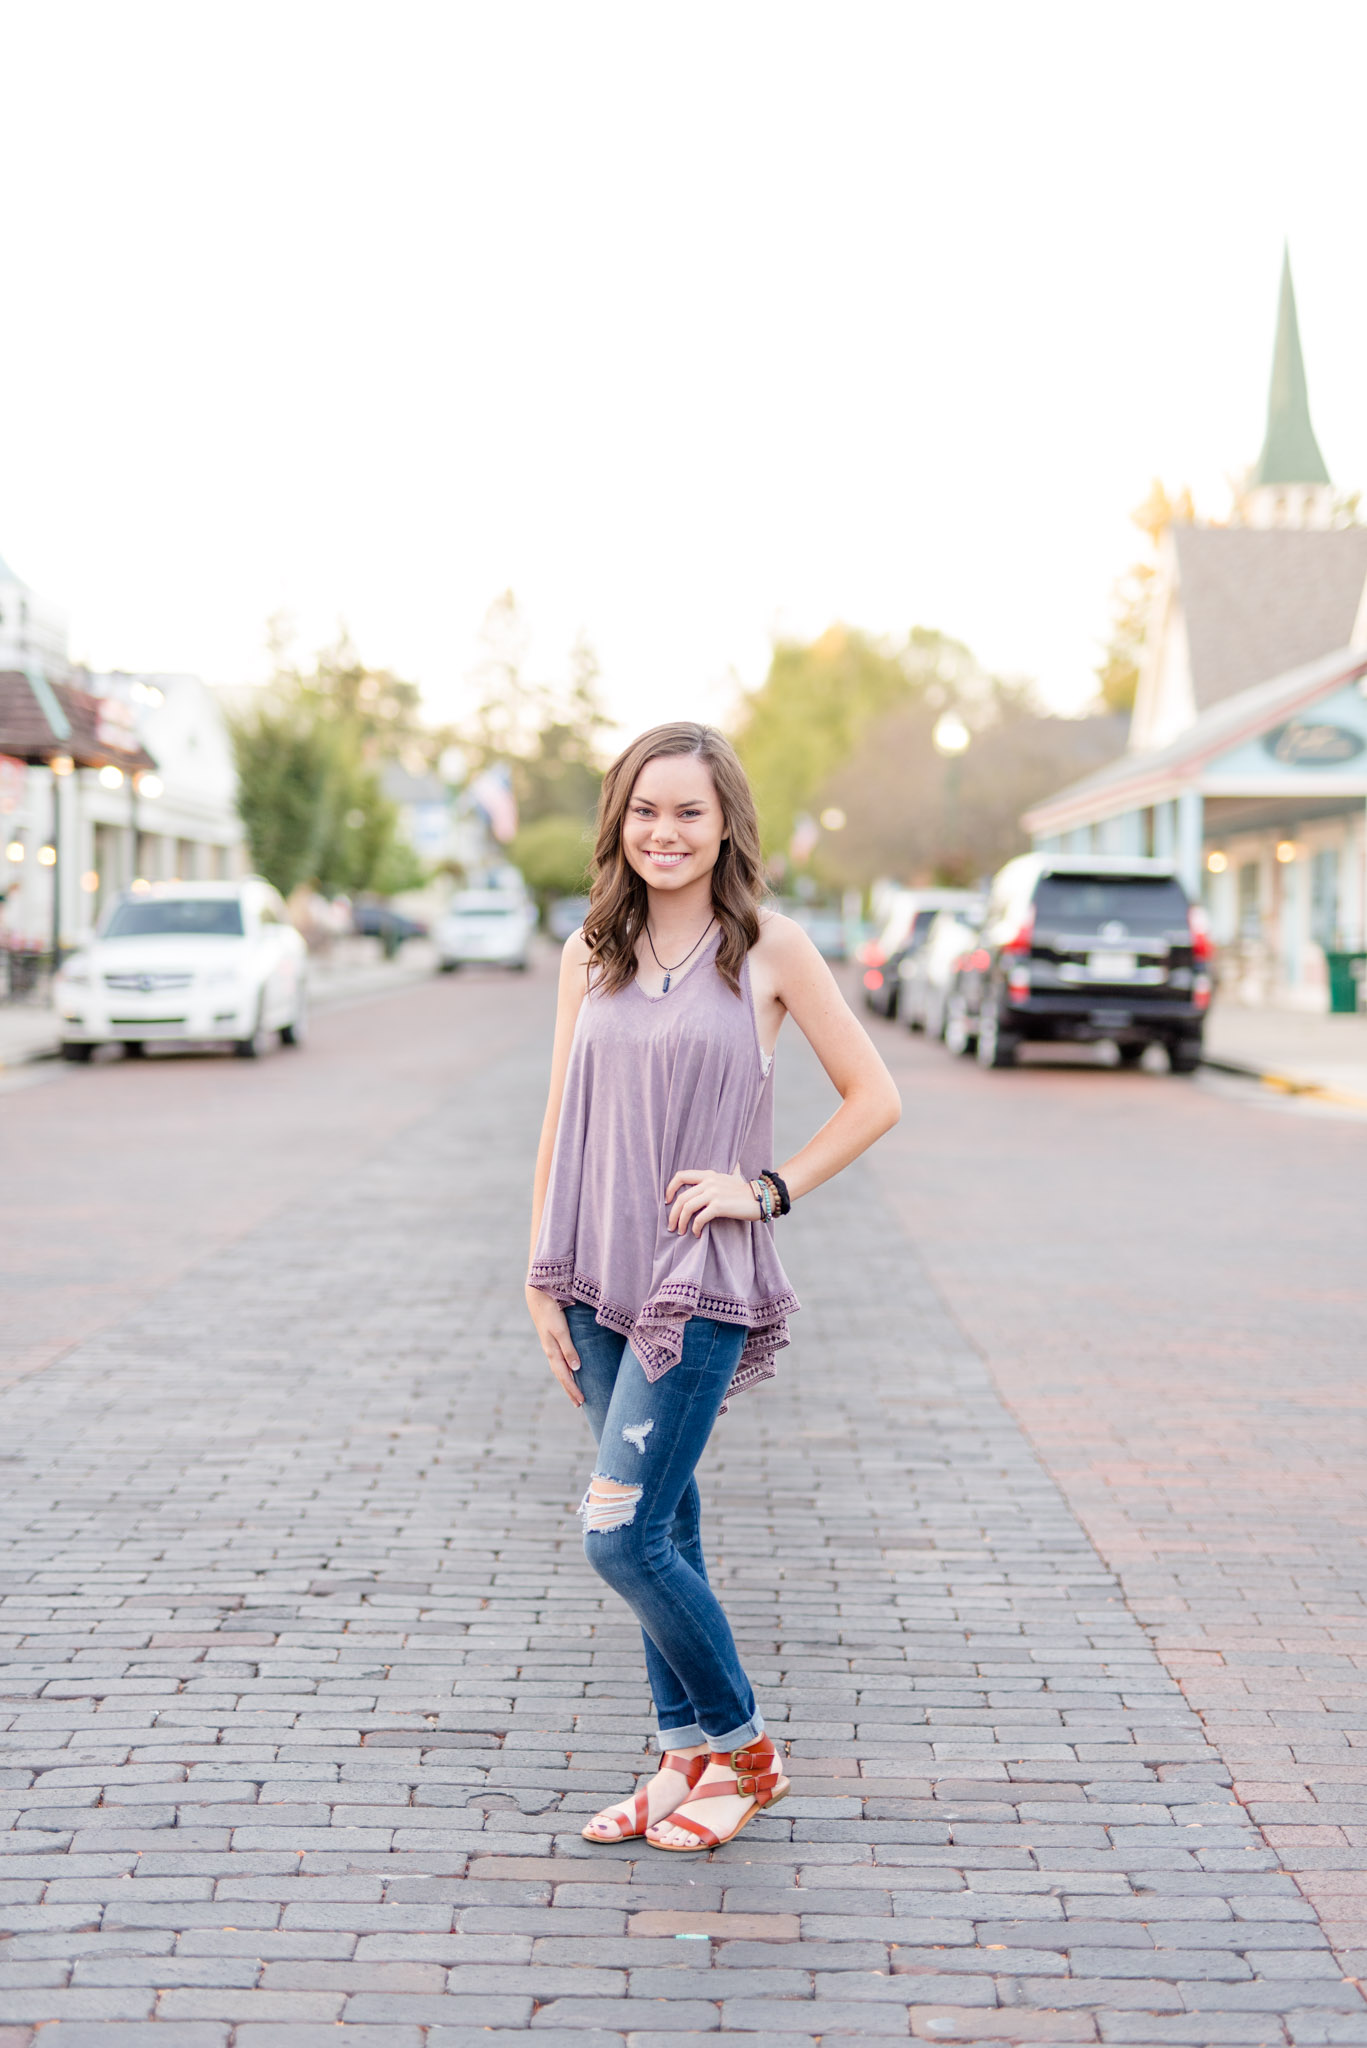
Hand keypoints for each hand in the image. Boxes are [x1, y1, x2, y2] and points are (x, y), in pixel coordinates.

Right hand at [525, 1284, 583, 1405]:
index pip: (565, 1376)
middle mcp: (551, 1351)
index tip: (582, 1401)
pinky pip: (558, 1361)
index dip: (573, 1389)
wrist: (538, 1296)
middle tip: (579, 1404)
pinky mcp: (551, 1340)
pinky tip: (569, 1371)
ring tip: (574, 1392)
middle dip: (570, 1390)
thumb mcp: (561, 1331)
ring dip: (567, 1382)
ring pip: (559, 1370)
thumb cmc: (551, 1312)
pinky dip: (564, 1370)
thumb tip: (576, 1369)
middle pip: (561, 1376)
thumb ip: (569, 1349)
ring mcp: (550, 1346)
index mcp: (553, 1351)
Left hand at [665, 1168, 761, 1237]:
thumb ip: (729, 1171)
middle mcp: (708, 1182)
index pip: (680, 1175)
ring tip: (681, 1232)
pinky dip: (695, 1228)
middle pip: (681, 1197)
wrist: (761, 1198)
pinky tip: (697, 1234)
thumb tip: (736, 1164)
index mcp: (708, 1174)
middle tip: (671, 1226)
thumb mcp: (734, 1177)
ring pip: (687, 1208)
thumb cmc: (746, 1192)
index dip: (670, 1189)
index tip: (667, 1201)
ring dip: (680, 1222)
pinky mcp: (719, 1205)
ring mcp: (713, 1193)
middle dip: (672, 1214)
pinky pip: (700, 1218)